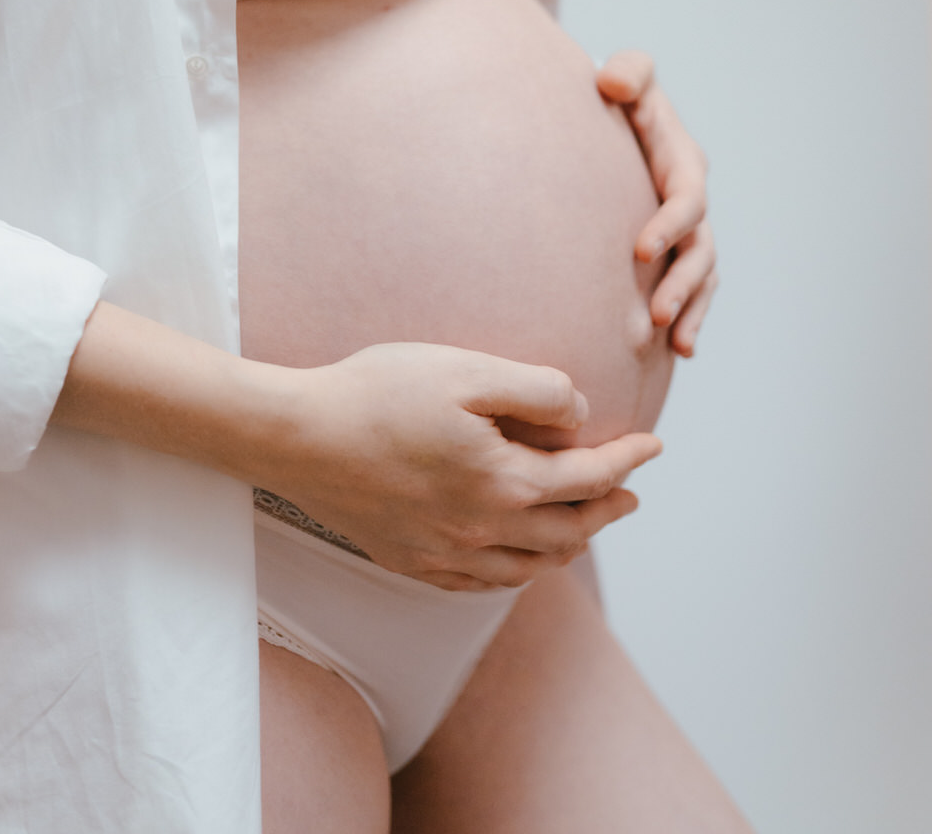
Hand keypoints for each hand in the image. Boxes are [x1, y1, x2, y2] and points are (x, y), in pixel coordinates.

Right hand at [257, 342, 662, 591]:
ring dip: (567, 547)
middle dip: (607, 511)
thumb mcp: (465, 370)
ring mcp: (444, 553)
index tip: (654, 445)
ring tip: (582, 527)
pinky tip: (512, 557)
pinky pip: (479, 583)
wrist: (297, 435)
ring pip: (528, 568)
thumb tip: (578, 413)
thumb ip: (534, 390)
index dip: (628, 460)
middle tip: (629, 494)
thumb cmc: (379, 391)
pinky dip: (513, 573)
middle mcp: (481, 529)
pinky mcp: (409, 560)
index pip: (588, 477)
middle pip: (568, 532)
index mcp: (503, 480)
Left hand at [595, 50, 716, 357]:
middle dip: (683, 284)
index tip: (640, 251)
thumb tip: (613, 81)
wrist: (606, 118)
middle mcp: (691, 201)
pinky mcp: (671, 252)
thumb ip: (628, 72)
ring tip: (674, 342)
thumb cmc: (616, 95)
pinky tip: (675, 350)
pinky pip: (690, 290)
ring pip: (700, 277)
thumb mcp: (627, 75)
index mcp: (684, 164)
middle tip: (657, 314)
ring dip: (691, 309)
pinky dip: (687, 317)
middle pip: (700, 250)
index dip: (670, 226)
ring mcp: (686, 231)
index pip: (687, 200)